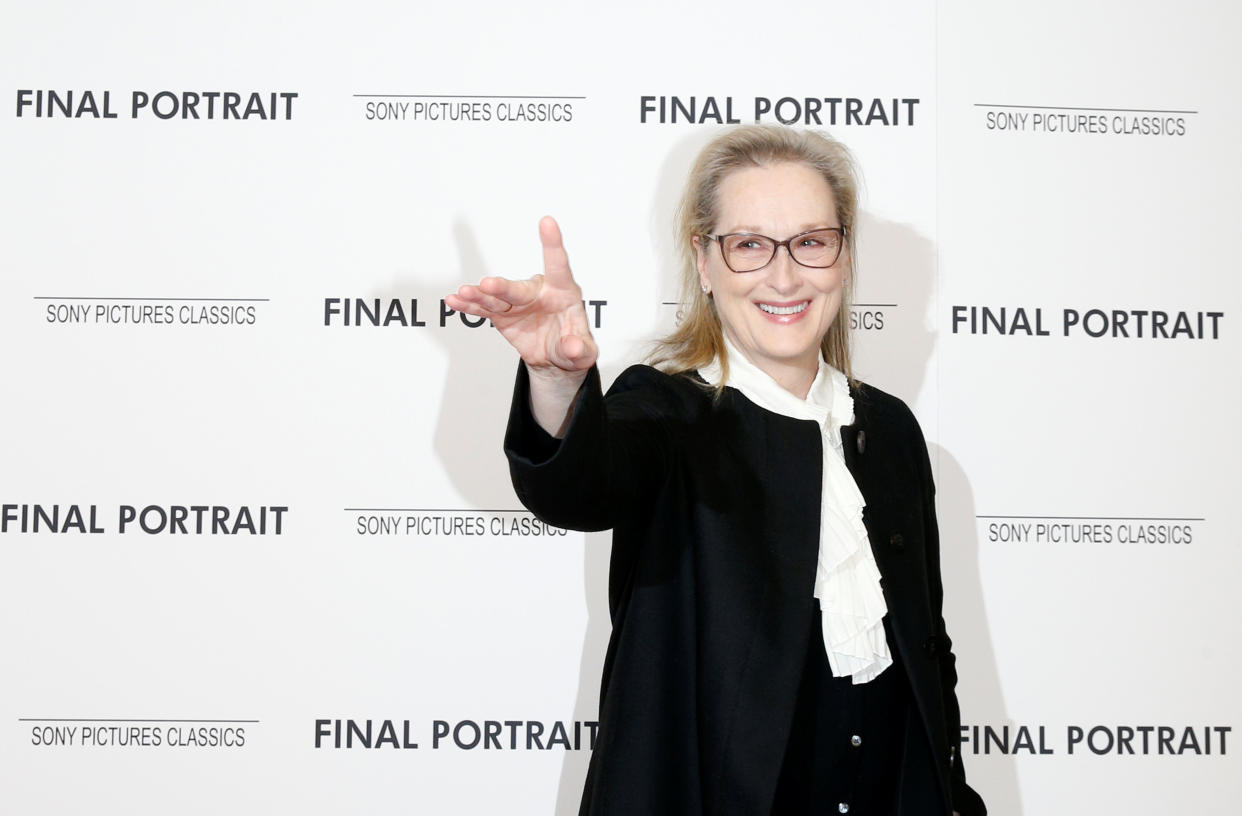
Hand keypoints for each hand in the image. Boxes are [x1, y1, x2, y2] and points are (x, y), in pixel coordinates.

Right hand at [446, 216, 597, 382]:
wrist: (556, 358)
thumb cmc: (574, 345)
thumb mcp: (584, 351)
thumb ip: (580, 349)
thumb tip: (574, 348)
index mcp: (563, 293)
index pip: (559, 266)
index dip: (552, 244)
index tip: (547, 221)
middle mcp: (538, 293)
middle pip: (519, 288)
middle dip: (502, 287)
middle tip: (487, 284)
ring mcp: (517, 302)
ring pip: (496, 297)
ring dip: (479, 295)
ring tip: (464, 293)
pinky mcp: (502, 314)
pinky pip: (483, 309)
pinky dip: (469, 306)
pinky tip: (455, 300)